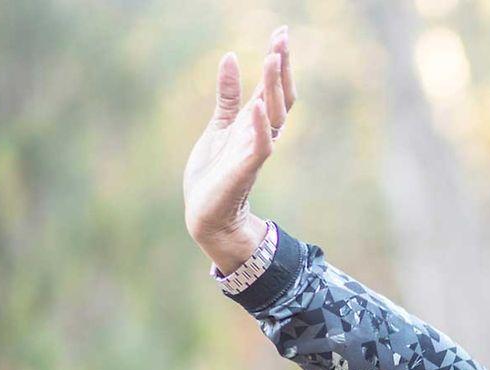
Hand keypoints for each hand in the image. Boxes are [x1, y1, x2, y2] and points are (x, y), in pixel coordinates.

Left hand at [183, 26, 296, 272]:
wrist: (207, 215)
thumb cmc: (214, 175)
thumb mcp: (219, 126)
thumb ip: (228, 95)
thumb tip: (230, 57)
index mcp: (254, 124)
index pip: (273, 88)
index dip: (279, 61)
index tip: (281, 32)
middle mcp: (260, 135)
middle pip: (280, 97)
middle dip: (281, 68)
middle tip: (282, 37)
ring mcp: (254, 152)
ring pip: (274, 116)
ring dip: (274, 88)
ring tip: (272, 59)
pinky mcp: (244, 170)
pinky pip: (259, 146)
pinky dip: (260, 126)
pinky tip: (257, 105)